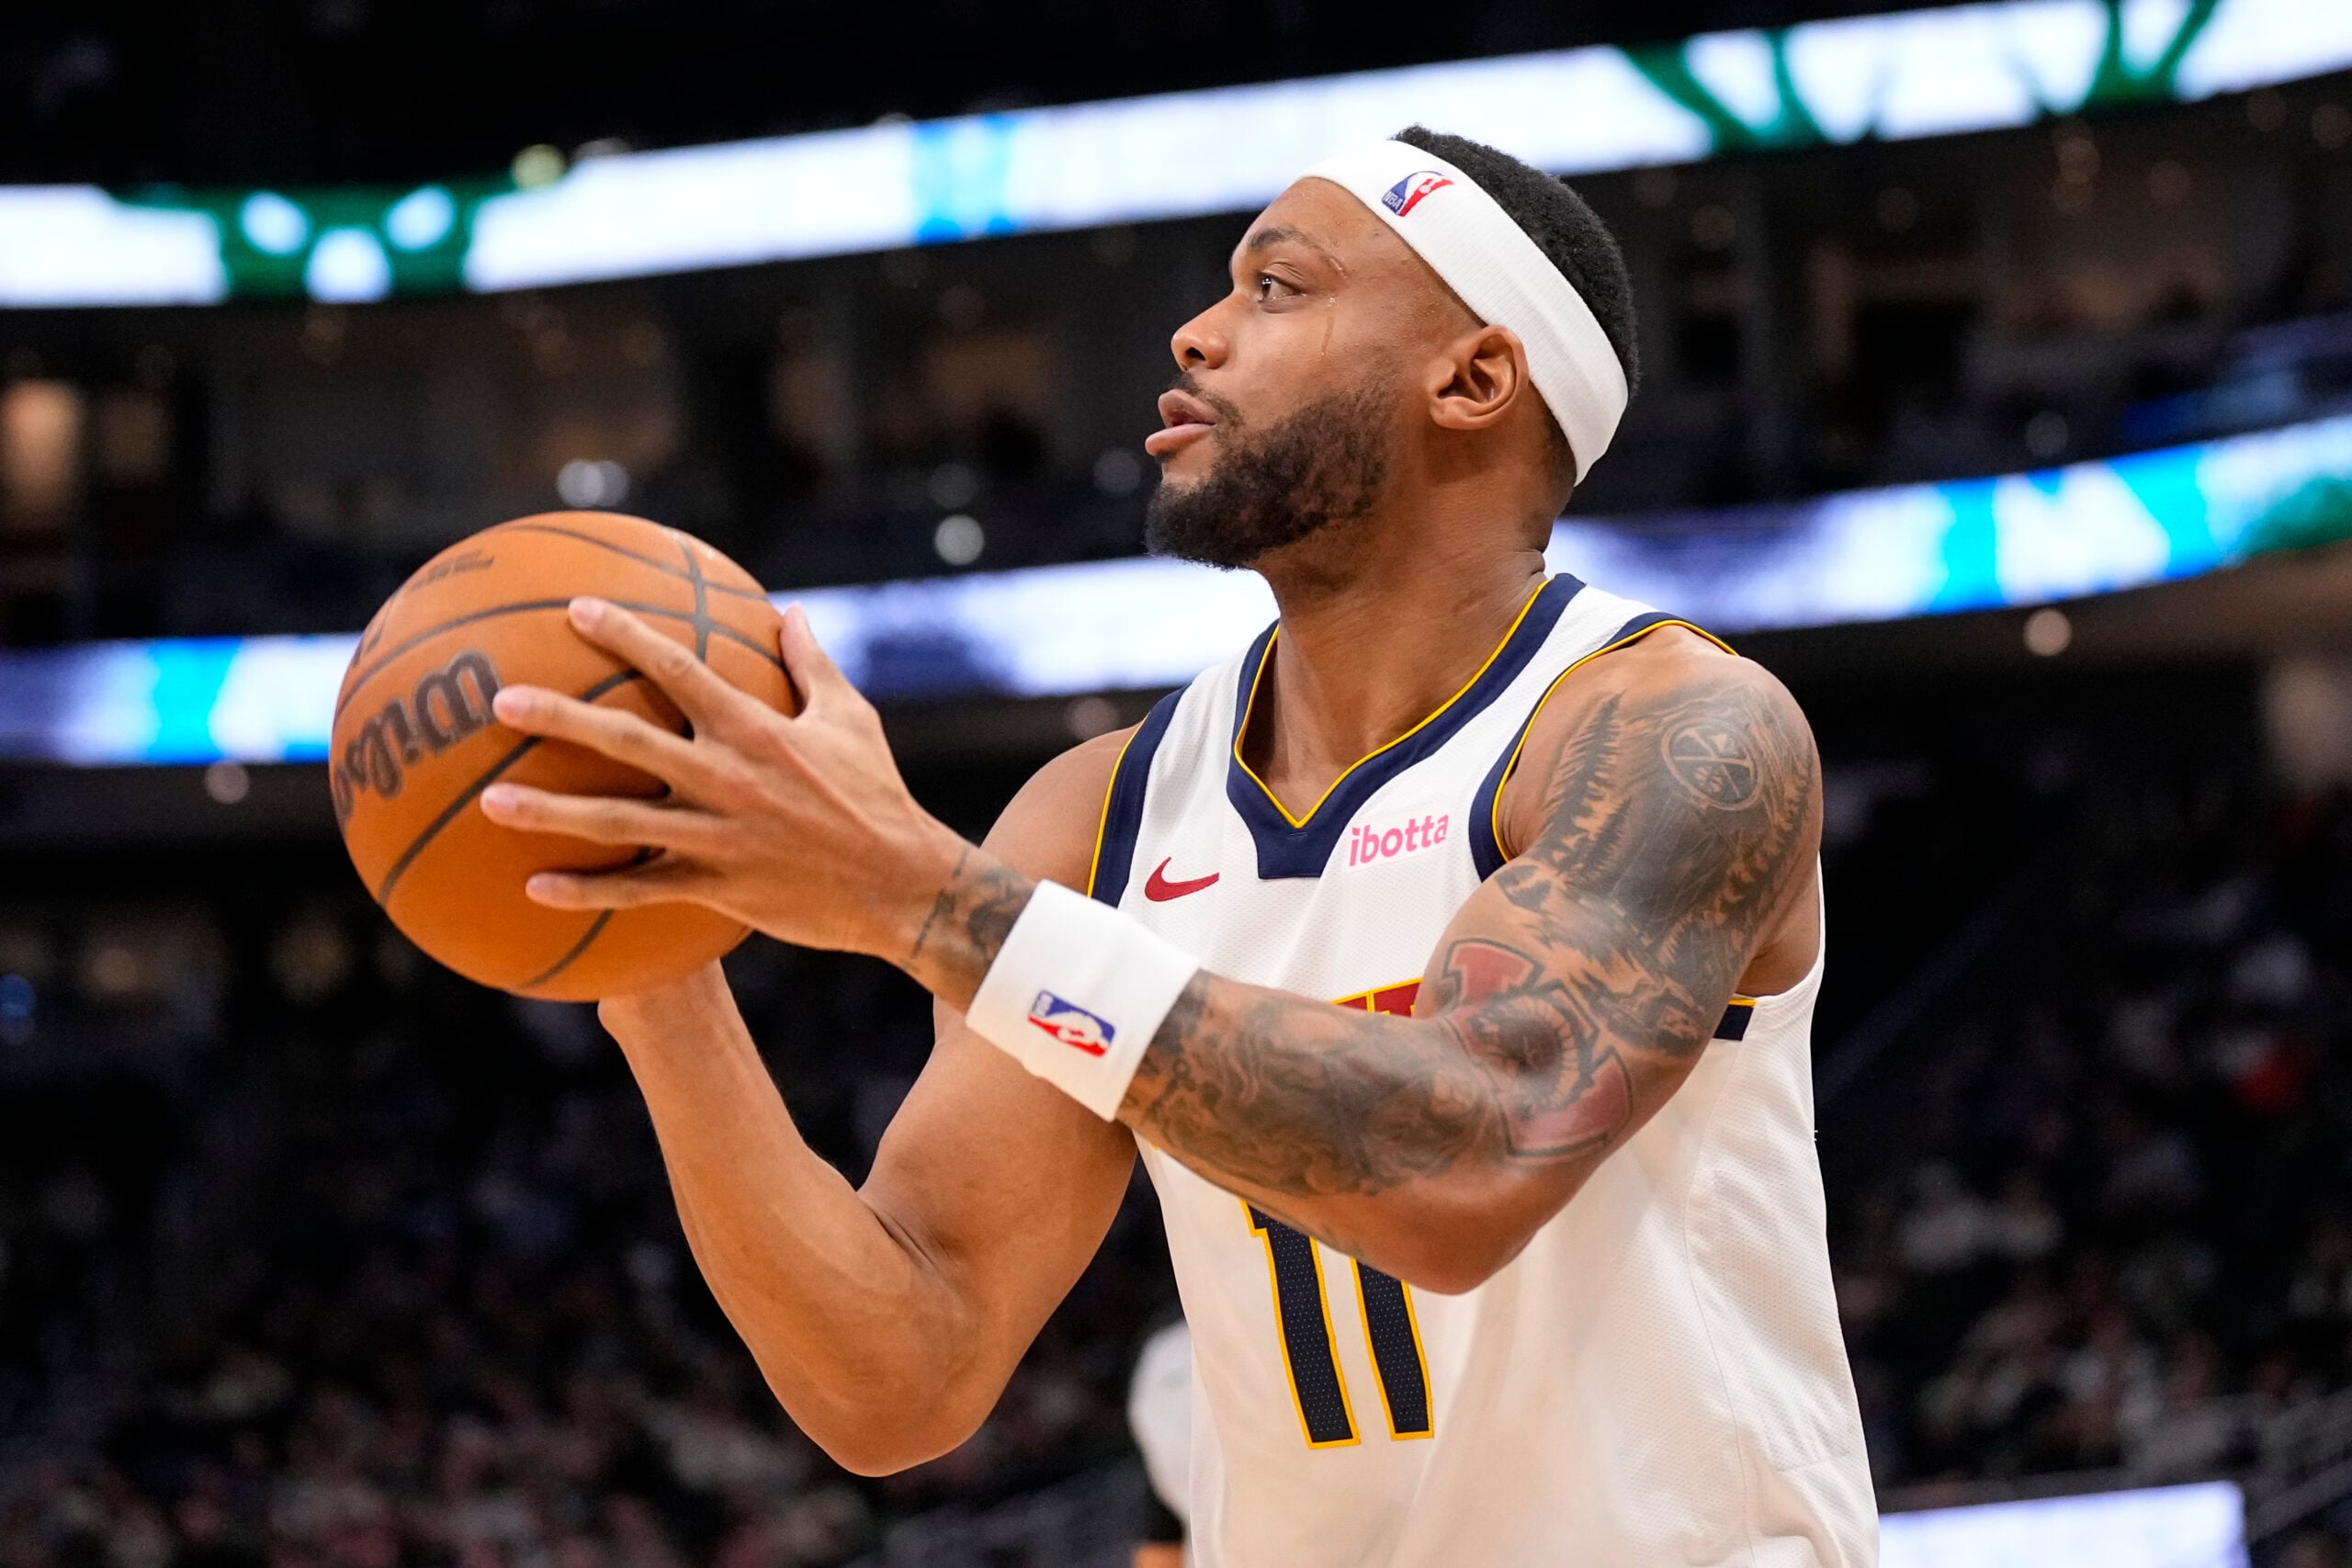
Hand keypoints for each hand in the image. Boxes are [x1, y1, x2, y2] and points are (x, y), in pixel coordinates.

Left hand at [477, 597, 968, 960]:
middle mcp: (727, 778)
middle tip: (500, 701)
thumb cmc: (877, 795)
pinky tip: (536, 888)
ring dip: (551, 812)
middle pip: (627, 740)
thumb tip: (788, 613)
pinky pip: (641, 891)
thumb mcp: (851, 719)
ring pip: (618, 821)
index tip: (576, 609)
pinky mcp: (717, 887)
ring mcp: (718, 837)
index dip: (625, 635)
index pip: (679, 668)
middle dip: (560, 718)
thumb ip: (811, 664)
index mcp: (756, 729)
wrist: (902, 886)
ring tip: (490, 801)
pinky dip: (589, 891)